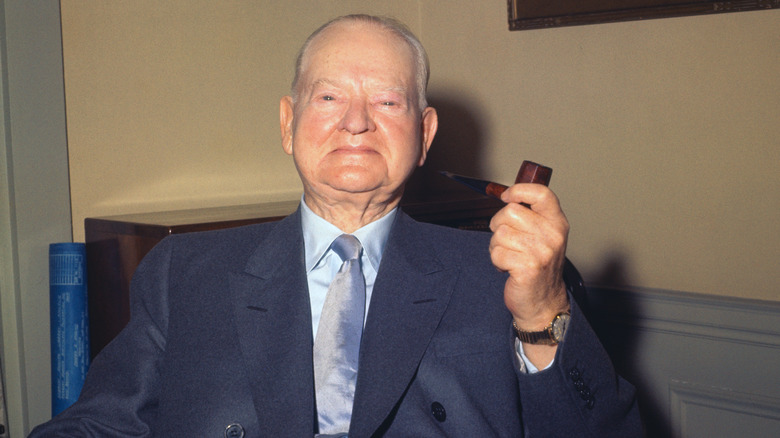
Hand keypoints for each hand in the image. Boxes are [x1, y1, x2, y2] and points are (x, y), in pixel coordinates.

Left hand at [489, 183, 569, 361]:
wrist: (542, 302)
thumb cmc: (537, 266)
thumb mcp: (542, 236)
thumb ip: (530, 215)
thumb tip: (506, 196)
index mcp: (557, 223)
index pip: (541, 194)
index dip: (519, 190)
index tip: (506, 197)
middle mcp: (553, 235)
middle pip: (510, 211)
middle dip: (499, 225)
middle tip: (507, 241)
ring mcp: (542, 252)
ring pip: (500, 233)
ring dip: (496, 246)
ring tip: (509, 257)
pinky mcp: (528, 268)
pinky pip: (497, 253)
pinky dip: (496, 261)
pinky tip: (508, 268)